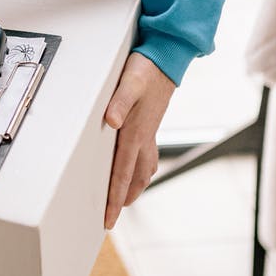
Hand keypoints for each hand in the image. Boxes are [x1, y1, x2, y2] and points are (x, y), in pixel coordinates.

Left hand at [103, 52, 175, 228]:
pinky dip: (141, 169)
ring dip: (133, 186)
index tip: (108, 218)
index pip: (121, 173)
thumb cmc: (145, 69)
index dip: (113, 198)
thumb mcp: (129, 83)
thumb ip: (118, 102)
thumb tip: (111, 122)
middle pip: (133, 177)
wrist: (167, 57)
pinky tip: (138, 168)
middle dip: (122, 199)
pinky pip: (147, 156)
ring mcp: (149, 132)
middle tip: (111, 217)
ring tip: (123, 199)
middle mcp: (144, 137)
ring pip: (143, 169)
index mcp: (136, 133)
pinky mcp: (150, 124)